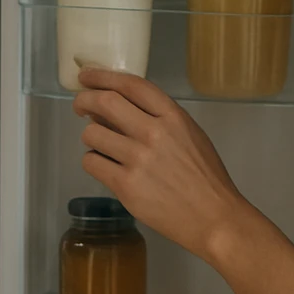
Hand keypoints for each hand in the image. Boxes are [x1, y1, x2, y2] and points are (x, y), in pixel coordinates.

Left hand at [72, 66, 248, 264]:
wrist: (213, 218)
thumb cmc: (205, 177)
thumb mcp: (190, 135)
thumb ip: (159, 119)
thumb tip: (117, 110)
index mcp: (173, 117)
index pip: (132, 85)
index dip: (103, 76)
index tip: (87, 76)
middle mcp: (154, 133)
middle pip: (105, 102)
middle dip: (84, 100)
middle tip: (80, 106)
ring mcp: (138, 160)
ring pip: (92, 134)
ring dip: (90, 136)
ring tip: (100, 144)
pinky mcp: (126, 186)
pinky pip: (92, 163)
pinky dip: (93, 161)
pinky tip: (104, 165)